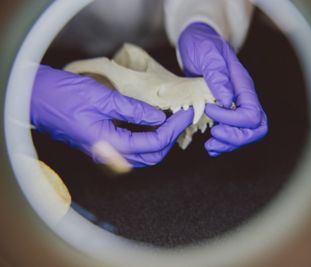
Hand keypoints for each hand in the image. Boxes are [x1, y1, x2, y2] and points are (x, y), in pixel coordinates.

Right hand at [31, 65, 192, 167]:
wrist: (35, 99)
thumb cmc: (62, 96)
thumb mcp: (102, 98)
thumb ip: (133, 110)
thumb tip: (158, 117)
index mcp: (109, 145)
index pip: (153, 143)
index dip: (173, 129)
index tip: (185, 114)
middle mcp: (108, 155)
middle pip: (151, 156)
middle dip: (171, 138)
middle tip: (182, 117)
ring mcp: (105, 153)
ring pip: (142, 156)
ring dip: (161, 141)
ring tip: (173, 121)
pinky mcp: (102, 146)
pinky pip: (132, 150)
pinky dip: (147, 141)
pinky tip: (154, 125)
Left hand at [178, 22, 267, 155]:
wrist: (197, 41)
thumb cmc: (202, 44)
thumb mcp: (207, 53)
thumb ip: (217, 75)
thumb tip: (226, 100)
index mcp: (243, 84)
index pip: (252, 113)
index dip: (232, 120)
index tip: (209, 110)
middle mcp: (243, 97)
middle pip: (256, 127)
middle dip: (236, 137)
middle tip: (213, 137)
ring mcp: (236, 105)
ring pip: (247, 134)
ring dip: (229, 144)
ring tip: (209, 146)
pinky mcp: (226, 111)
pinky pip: (234, 133)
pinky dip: (224, 144)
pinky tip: (211, 147)